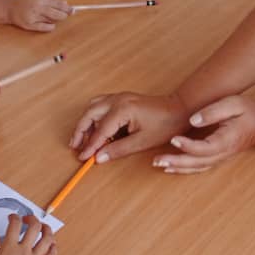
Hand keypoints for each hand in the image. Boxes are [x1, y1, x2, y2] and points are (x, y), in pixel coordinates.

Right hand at [0, 214, 56, 254]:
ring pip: (47, 240)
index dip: (14, 217)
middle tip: (28, 218)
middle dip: (32, 218)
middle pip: (35, 228)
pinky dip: (53, 248)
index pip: (15, 225)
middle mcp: (24, 251)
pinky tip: (52, 244)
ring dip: (47, 230)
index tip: (12, 217)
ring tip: (44, 227)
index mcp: (9, 248)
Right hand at [5, 0, 71, 31]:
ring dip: (55, 20)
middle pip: (58, 14)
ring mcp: (34, 17)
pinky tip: (49, 24)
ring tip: (49, 16)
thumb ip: (50, 0)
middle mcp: (38, 7)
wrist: (7, 6)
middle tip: (64, 15)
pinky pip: (46, 28)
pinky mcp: (30, 25)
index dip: (68, 8)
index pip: (59, 4)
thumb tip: (65, 3)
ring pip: (53, 21)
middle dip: (64, 15)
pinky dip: (50, 27)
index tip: (72, 10)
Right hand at [71, 92, 190, 162]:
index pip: (100, 130)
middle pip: (90, 114)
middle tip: (75, 147)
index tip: (83, 158)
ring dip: (86, 122)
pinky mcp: (122, 98)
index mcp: (123, 110)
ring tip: (83, 139)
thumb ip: (118, 150)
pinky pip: (101, 105)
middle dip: (80, 131)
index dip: (90, 146)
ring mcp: (119, 97)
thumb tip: (99, 158)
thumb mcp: (142, 142)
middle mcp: (118, 100)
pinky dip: (94, 117)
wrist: (179, 110)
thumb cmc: (165, 125)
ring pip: (93, 107)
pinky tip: (96, 129)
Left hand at [152, 96, 254, 173]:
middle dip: (176, 162)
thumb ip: (213, 111)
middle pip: (197, 162)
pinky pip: (198, 168)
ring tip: (158, 164)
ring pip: (196, 168)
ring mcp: (219, 158)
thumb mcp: (233, 104)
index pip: (205, 147)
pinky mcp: (216, 158)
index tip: (174, 139)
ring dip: (177, 168)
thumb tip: (193, 120)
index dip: (188, 145)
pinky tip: (170, 169)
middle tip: (157, 160)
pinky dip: (183, 170)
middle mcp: (222, 153)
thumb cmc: (246, 112)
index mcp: (226, 140)